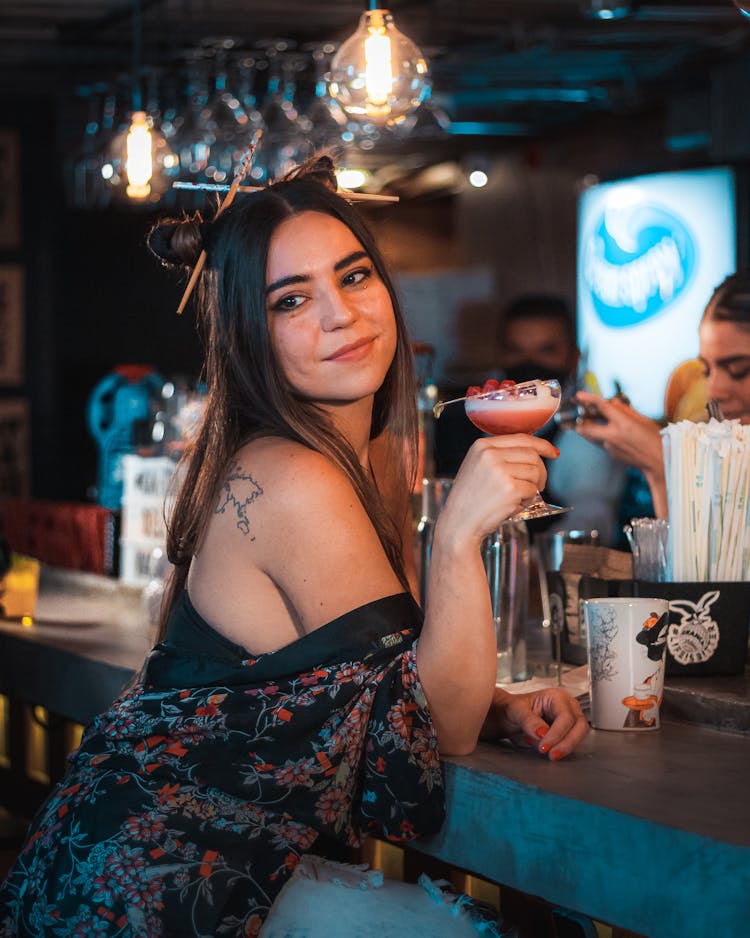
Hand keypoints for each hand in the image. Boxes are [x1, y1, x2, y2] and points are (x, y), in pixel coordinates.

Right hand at [439, 434, 558, 545]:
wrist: (458, 523)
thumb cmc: (469, 500)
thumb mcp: (477, 467)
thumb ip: (499, 455)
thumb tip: (533, 451)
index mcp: (482, 446)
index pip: (521, 438)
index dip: (541, 445)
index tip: (552, 452)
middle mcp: (490, 454)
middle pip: (532, 454)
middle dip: (541, 471)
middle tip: (539, 485)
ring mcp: (500, 471)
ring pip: (535, 472)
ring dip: (534, 487)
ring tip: (519, 498)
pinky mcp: (510, 489)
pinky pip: (533, 490)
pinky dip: (527, 501)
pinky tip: (513, 506)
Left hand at [482, 685, 588, 760]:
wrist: (512, 716)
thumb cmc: (515, 708)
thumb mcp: (517, 711)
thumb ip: (529, 721)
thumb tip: (542, 733)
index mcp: (556, 696)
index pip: (565, 716)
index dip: (556, 734)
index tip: (544, 747)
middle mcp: (568, 706)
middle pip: (579, 726)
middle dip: (567, 743)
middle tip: (552, 755)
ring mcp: (571, 718)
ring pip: (579, 735)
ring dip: (566, 747)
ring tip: (550, 755)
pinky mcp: (570, 731)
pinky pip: (573, 742)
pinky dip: (563, 749)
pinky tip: (550, 751)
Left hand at [574, 391, 661, 475]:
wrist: (659, 462)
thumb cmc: (656, 439)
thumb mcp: (643, 420)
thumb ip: (625, 411)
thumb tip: (613, 402)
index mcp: (623, 424)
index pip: (602, 408)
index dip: (589, 399)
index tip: (579, 395)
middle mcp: (613, 436)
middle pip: (585, 428)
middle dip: (579, 421)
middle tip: (579, 416)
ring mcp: (610, 448)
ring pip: (591, 437)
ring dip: (589, 430)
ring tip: (592, 423)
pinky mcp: (611, 455)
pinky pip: (602, 444)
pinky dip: (602, 437)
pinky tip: (612, 435)